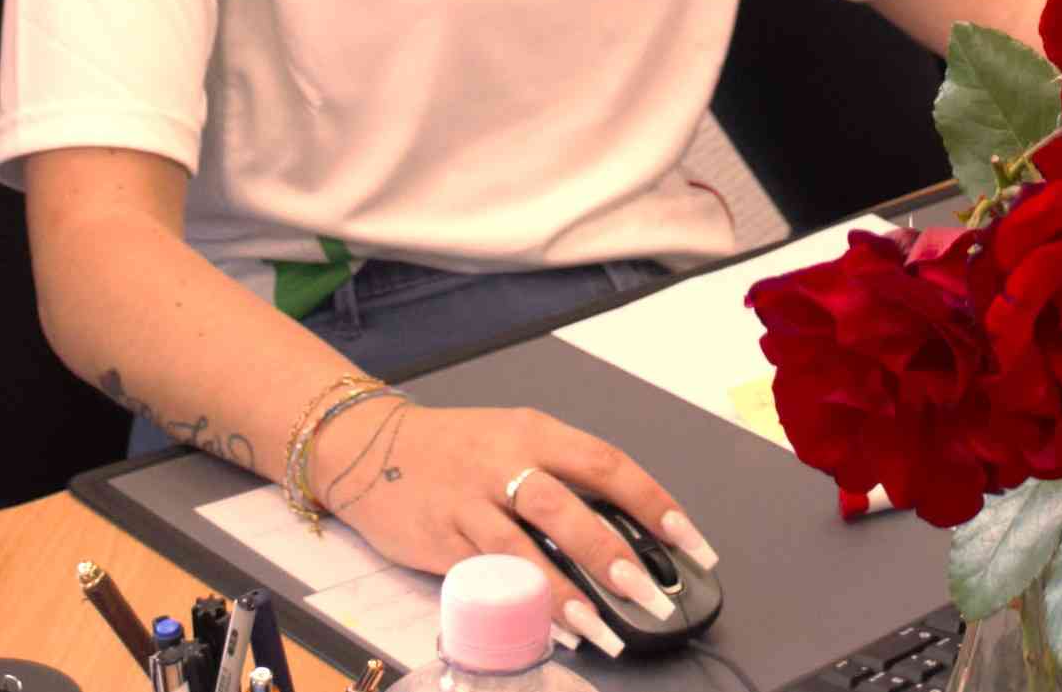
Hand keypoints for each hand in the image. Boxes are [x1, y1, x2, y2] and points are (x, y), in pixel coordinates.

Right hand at [314, 400, 711, 649]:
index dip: (653, 504)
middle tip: (653, 597)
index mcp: (532, 431)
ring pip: (523, 545)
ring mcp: (467, 499)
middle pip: (565, 505)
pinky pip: (487, 573)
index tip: (693, 545)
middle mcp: (502, 460)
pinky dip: (522, 602)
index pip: (605, 464)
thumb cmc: (457, 451)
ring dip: (567, 591)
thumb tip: (631, 537)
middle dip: (614, 554)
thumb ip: (563, 481)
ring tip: (605, 630)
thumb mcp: (512, 445)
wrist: (368, 447)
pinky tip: (552, 629)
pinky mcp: (440, 536)